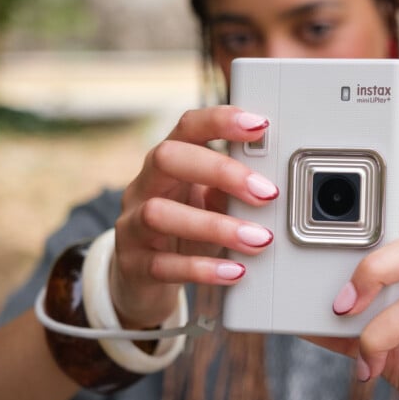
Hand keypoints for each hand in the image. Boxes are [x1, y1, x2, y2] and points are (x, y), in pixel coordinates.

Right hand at [111, 106, 278, 327]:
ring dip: (216, 225)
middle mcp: (145, 187)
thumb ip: (230, 191)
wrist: (141, 279)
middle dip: (220, 171)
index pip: (187, 127)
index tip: (259, 126)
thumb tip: (266, 185)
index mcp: (168, 163)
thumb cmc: (183, 232)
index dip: (220, 121)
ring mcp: (132, 226)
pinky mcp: (133, 266)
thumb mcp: (208, 205)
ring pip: (159, 213)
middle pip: (167, 158)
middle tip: (266, 193)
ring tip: (259, 239)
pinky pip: (163, 265)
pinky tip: (235, 272)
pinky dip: (203, 268)